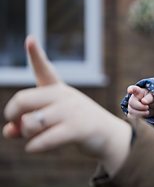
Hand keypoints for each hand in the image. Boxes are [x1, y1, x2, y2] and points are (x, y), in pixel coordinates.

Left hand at [2, 36, 131, 174]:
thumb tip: (8, 132)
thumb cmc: (77, 126)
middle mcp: (64, 96)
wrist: (110, 137)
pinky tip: (33, 147)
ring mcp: (71, 112)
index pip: (44, 69)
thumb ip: (26, 123)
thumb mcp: (52, 121)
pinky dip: (33, 147)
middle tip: (16, 126)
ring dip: (25, 135)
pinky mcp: (77, 129)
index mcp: (58, 90)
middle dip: (12, 115)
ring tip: (32, 138)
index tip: (30, 39)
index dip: (35, 54)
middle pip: (22, 100)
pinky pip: (42, 140)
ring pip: (30, 123)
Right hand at [127, 85, 153, 117]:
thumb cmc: (153, 99)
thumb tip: (143, 101)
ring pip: (131, 111)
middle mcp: (132, 98)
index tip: (130, 90)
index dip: (131, 89)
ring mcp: (131, 106)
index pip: (133, 89)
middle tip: (147, 107)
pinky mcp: (131, 113)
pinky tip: (143, 115)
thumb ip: (149, 98)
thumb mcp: (153, 97)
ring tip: (147, 112)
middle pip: (131, 103)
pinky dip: (139, 117)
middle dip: (140, 107)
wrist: (153, 108)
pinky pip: (131, 117)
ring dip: (140, 113)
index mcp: (138, 91)